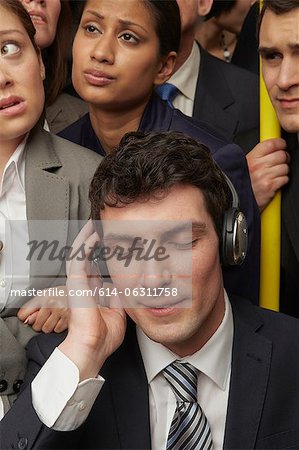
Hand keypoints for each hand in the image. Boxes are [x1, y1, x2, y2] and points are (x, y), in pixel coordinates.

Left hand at [17, 286, 68, 332]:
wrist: (79, 291)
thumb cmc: (62, 293)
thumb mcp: (46, 294)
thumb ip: (34, 306)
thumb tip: (26, 320)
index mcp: (43, 297)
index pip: (24, 313)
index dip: (25, 317)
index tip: (27, 317)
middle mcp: (51, 304)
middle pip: (36, 325)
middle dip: (39, 323)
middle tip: (45, 317)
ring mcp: (60, 312)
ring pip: (46, 329)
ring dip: (48, 326)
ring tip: (53, 318)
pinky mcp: (68, 319)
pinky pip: (57, 330)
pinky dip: (58, 327)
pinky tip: (60, 319)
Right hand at [59, 220, 126, 380]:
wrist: (93, 347)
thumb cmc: (103, 336)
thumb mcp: (118, 312)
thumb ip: (119, 297)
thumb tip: (124, 287)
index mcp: (89, 291)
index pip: (92, 265)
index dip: (98, 252)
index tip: (107, 240)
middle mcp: (81, 284)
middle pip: (83, 255)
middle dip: (89, 239)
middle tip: (96, 224)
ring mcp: (76, 283)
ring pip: (78, 253)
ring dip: (85, 237)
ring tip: (93, 223)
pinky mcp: (75, 283)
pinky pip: (78, 259)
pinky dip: (85, 245)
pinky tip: (94, 236)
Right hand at [246, 138, 289, 211]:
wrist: (235, 201)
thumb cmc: (240, 183)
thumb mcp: (243, 165)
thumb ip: (257, 155)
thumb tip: (271, 147)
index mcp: (251, 158)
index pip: (271, 144)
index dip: (280, 144)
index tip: (281, 146)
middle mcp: (258, 166)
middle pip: (282, 155)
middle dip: (284, 158)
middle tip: (280, 162)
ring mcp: (264, 176)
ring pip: (285, 167)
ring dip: (283, 171)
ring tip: (275, 174)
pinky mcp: (270, 187)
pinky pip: (285, 179)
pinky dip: (282, 181)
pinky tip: (274, 182)